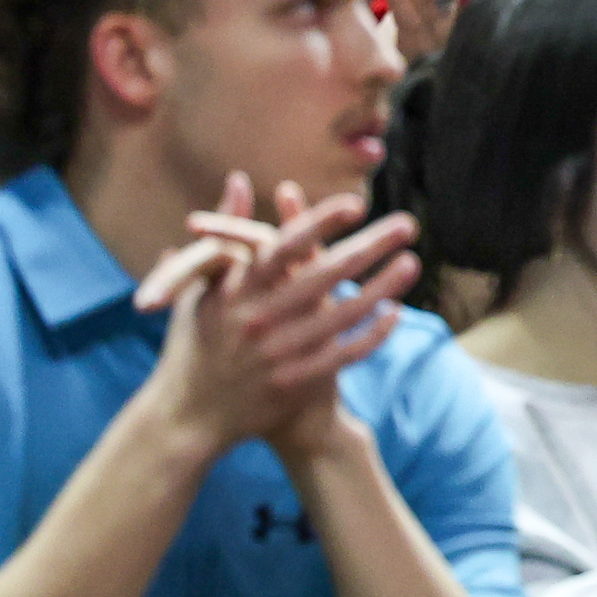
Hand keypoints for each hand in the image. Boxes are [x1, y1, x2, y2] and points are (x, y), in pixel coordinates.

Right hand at [133, 176, 418, 460]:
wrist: (185, 417)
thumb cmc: (194, 341)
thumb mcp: (200, 285)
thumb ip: (225, 230)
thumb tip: (240, 178)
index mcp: (236, 290)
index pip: (285, 246)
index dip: (321, 222)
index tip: (358, 202)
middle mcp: (258, 318)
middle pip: (326, 274)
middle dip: (371, 245)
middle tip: (408, 224)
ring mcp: (277, 353)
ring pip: (343, 314)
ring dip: (382, 286)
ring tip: (411, 263)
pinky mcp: (293, 383)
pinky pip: (343, 354)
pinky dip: (371, 334)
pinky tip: (394, 312)